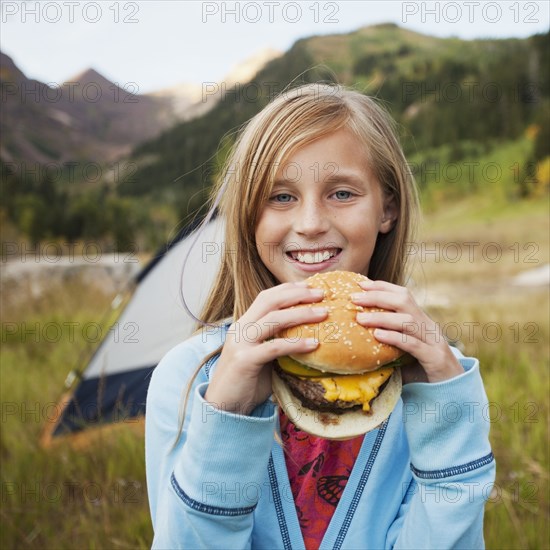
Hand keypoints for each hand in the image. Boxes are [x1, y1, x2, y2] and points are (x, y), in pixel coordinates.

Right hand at [205, 282, 327, 414]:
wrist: (223, 407)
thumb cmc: (247, 382)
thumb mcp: (261, 355)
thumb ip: (274, 341)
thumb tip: (305, 335)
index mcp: (244, 324)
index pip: (266, 297)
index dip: (288, 289)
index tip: (310, 287)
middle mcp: (240, 328)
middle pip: (270, 301)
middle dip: (297, 294)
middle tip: (322, 294)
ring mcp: (241, 343)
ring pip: (274, 319)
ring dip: (301, 314)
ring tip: (323, 314)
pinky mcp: (245, 360)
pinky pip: (274, 347)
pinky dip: (296, 344)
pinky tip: (314, 344)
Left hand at [351, 280, 463, 383]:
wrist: (454, 391)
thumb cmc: (423, 370)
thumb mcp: (404, 351)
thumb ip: (387, 341)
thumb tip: (356, 336)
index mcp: (421, 320)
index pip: (403, 294)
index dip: (382, 286)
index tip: (360, 284)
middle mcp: (428, 326)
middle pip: (404, 301)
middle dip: (377, 296)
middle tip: (354, 298)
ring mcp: (433, 341)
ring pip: (407, 321)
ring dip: (381, 317)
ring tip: (360, 318)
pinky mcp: (435, 359)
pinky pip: (413, 344)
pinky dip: (394, 337)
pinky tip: (378, 336)